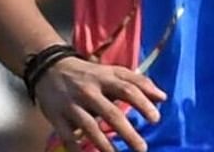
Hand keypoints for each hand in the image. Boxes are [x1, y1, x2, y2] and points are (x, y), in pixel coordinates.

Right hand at [34, 57, 166, 151]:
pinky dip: (77, 149)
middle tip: (142, 148)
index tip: (156, 119)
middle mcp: (89, 91)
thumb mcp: (113, 72)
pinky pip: (68, 137)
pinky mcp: (57, 117)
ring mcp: (72, 104)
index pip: (128, 90)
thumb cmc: (90, 73)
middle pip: (111, 113)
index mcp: (106, 78)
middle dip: (128, 132)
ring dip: (105, 145)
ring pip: (90, 127)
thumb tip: (163, 98)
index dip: (143, 104)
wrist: (50, 69)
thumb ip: (138, 82)